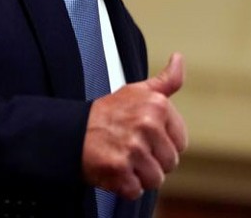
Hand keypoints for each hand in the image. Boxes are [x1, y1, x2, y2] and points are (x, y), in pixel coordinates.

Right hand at [82, 52, 187, 198]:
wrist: (70, 131)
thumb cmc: (106, 114)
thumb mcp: (137, 91)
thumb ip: (165, 80)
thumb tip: (179, 59)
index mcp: (157, 105)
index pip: (180, 143)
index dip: (162, 144)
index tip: (143, 136)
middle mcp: (148, 124)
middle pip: (170, 163)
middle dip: (151, 161)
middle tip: (130, 148)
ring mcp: (134, 147)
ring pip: (155, 179)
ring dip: (138, 176)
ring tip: (122, 158)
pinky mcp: (119, 168)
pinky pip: (135, 191)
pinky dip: (123, 187)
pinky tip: (113, 169)